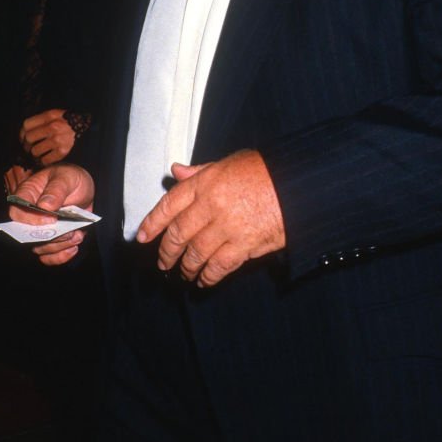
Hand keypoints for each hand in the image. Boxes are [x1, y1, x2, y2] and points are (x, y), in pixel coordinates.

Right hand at [9, 164, 94, 266]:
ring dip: (60, 246)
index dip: (32, 220)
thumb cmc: (70, 178)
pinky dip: (60, 256)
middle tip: (71, 232)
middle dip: (51, 238)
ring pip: (40, 248)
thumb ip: (56, 190)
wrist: (84, 188)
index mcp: (27, 196)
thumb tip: (44, 205)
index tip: (53, 219)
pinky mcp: (50, 240)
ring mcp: (39, 229)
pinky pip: (48, 256)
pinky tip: (73, 247)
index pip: (17, 213)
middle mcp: (29, 215)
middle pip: (29, 236)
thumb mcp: (67, 178)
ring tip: (77, 235)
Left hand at [19, 109, 74, 163]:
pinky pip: (45, 160)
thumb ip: (41, 120)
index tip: (23, 137)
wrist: (87, 128)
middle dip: (26, 145)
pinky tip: (46, 158)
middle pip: (28, 138)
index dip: (21, 133)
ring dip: (34, 153)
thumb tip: (24, 132)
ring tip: (38, 152)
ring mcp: (58, 140)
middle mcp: (53, 127)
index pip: (26, 125)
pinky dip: (43, 161)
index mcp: (50, 116)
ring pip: (35, 151)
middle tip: (28, 147)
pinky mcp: (63, 151)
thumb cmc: (68, 122)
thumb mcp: (55, 115)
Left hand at [137, 150, 284, 286]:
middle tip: (163, 261)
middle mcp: (212, 205)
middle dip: (167, 251)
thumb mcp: (229, 162)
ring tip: (183, 272)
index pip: (168, 205)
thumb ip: (200, 171)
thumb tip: (176, 172)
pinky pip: (219, 266)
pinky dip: (208, 276)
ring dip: (186, 266)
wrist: (299, 183)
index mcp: (205, 182)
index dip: (152, 223)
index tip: (142, 237)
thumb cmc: (267, 170)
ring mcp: (227, 227)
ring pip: (195, 253)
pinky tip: (204, 280)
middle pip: (178, 234)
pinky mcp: (245, 245)